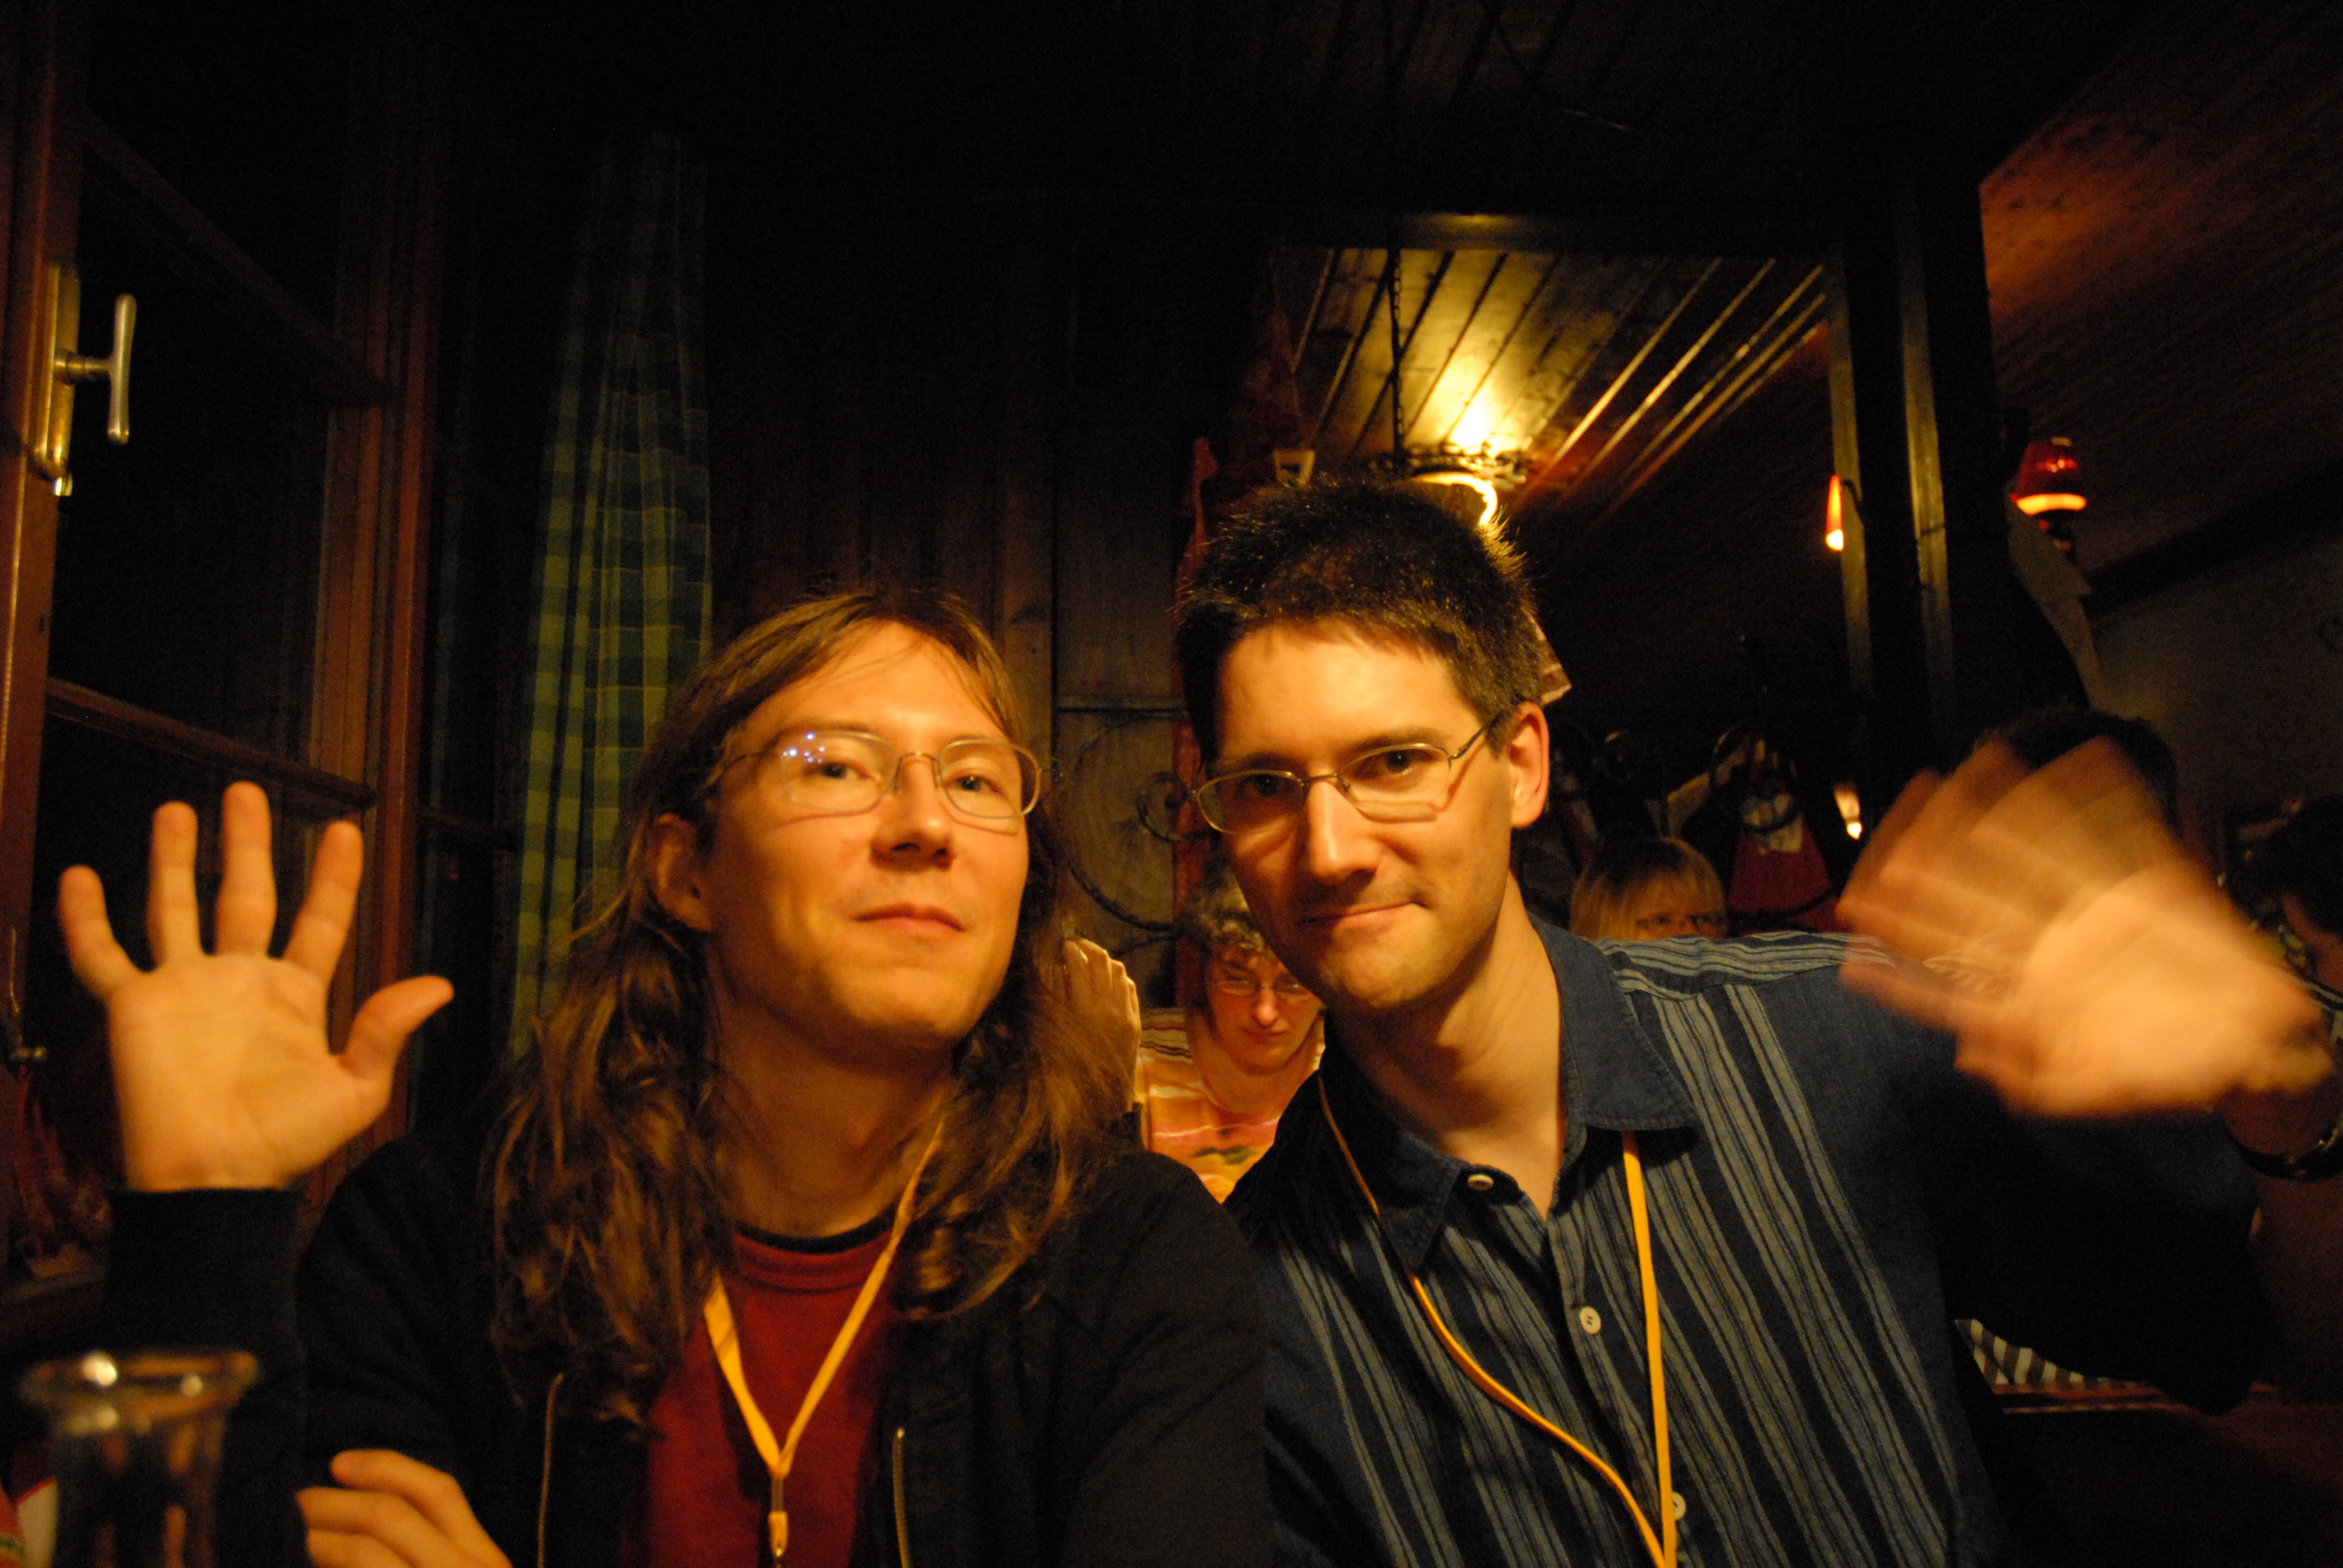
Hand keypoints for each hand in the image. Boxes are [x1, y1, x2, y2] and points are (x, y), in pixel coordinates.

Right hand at [57, 782, 451, 1189]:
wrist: (215, 1182)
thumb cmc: (286, 1144)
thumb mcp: (356, 1090)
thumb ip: (388, 1031)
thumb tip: (441, 984)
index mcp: (296, 996)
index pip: (319, 920)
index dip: (333, 878)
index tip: (344, 829)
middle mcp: (240, 982)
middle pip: (245, 895)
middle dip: (247, 844)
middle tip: (247, 791)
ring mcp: (185, 990)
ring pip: (175, 908)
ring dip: (173, 860)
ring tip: (177, 810)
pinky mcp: (134, 1009)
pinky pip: (101, 956)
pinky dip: (84, 918)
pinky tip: (78, 875)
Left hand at [299, 1450, 510, 1567]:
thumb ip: (429, 1552)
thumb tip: (362, 1509)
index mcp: (480, 1558)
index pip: (438, 1491)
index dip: (384, 1468)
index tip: (338, 1462)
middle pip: (392, 1516)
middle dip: (332, 1503)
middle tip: (290, 1502)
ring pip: (364, 1554)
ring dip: (316, 1540)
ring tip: (286, 1536)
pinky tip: (301, 1565)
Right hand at [1062, 937, 1140, 1085]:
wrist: (1101, 1098)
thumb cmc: (1069, 1068)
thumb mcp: (1057, 1032)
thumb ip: (1059, 999)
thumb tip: (1060, 969)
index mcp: (1082, 1010)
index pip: (1078, 965)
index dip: (1069, 950)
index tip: (1062, 945)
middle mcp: (1107, 1008)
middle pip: (1101, 961)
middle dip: (1088, 947)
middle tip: (1076, 945)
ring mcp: (1125, 1014)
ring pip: (1119, 971)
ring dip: (1104, 960)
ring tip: (1091, 959)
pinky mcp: (1136, 1022)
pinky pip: (1130, 988)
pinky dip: (1119, 978)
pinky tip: (1108, 980)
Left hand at [1838, 740, 2332, 1129]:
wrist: (2256, 1058)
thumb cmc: (2170, 1081)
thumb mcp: (2092, 1093)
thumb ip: (2028, 1080)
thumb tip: (1963, 1060)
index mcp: (2024, 995)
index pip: (1944, 958)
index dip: (1898, 929)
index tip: (1852, 903)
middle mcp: (2047, 947)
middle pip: (1974, 889)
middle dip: (1933, 848)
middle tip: (1899, 803)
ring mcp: (2095, 916)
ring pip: (2037, 851)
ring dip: (2009, 805)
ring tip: (1978, 760)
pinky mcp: (2153, 893)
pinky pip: (2126, 838)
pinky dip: (2112, 799)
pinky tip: (2091, 760)